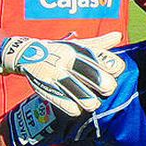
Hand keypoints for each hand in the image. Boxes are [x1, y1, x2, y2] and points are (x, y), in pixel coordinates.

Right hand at [0, 33, 125, 116]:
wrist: (26, 54)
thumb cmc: (60, 50)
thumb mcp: (78, 44)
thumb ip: (100, 43)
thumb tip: (118, 36)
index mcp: (80, 50)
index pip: (108, 61)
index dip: (114, 68)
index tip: (114, 71)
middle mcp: (70, 62)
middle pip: (100, 80)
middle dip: (107, 86)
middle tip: (105, 88)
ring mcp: (58, 76)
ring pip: (85, 97)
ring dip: (92, 102)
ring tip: (92, 102)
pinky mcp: (47, 89)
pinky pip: (68, 106)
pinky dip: (75, 109)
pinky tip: (76, 107)